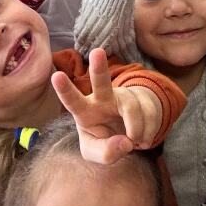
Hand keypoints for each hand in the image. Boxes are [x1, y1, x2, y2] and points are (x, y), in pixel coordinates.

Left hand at [52, 48, 162, 163]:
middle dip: (99, 68)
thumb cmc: (104, 140)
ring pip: (131, 107)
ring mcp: (123, 96)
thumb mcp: (96, 153)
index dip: (64, 90)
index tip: (56, 76)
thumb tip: (125, 141)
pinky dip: (148, 133)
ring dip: (136, 130)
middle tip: (97, 52)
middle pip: (101, 83)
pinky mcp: (142, 98)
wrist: (128, 136)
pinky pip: (149, 114)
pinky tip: (144, 140)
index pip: (73, 101)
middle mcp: (102, 99)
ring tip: (137, 143)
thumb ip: (105, 153)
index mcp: (85, 112)